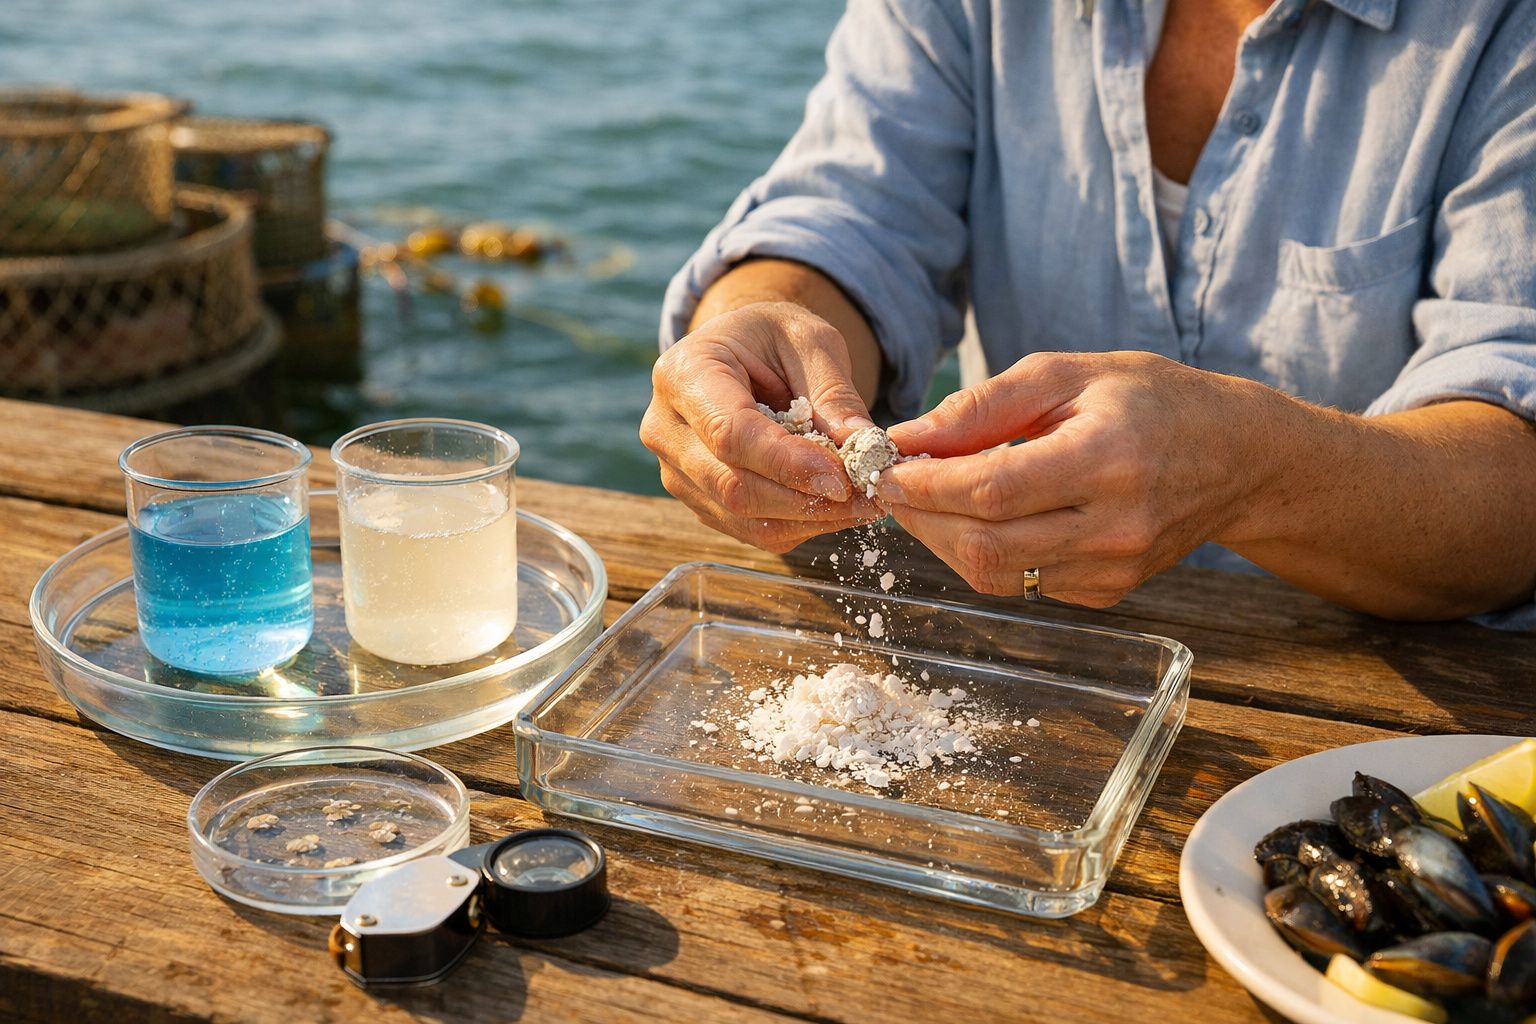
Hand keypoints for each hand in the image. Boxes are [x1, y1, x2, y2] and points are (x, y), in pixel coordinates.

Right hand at [641, 302, 883, 551]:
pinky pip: (749, 530)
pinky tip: (834, 506)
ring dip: (809, 518)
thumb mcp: (810, 342)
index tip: (843, 477)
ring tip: (861, 503)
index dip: (787, 463)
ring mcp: (676, 470)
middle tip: (866, 496)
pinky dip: (799, 524)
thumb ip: (834, 393)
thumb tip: (862, 448)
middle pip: (733, 485)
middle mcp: (666, 428)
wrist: (740, 352)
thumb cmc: (771, 338)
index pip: (730, 433)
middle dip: (805, 498)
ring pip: (743, 516)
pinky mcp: (698, 499)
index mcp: (684, 374)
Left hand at [878, 351, 1274, 606]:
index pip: (990, 490)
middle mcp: (1114, 526)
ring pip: (993, 574)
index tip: (884, 467)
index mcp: (1107, 459)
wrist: (1237, 457)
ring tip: (931, 497)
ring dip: (943, 539)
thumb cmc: (1151, 401)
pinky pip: (1021, 583)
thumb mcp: (1068, 374)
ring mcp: (1113, 569)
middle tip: (896, 484)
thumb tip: (906, 438)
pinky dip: (983, 552)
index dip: (924, 485)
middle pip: (983, 544)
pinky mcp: (1107, 593)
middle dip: (922, 516)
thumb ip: (982, 407)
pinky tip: (981, 516)